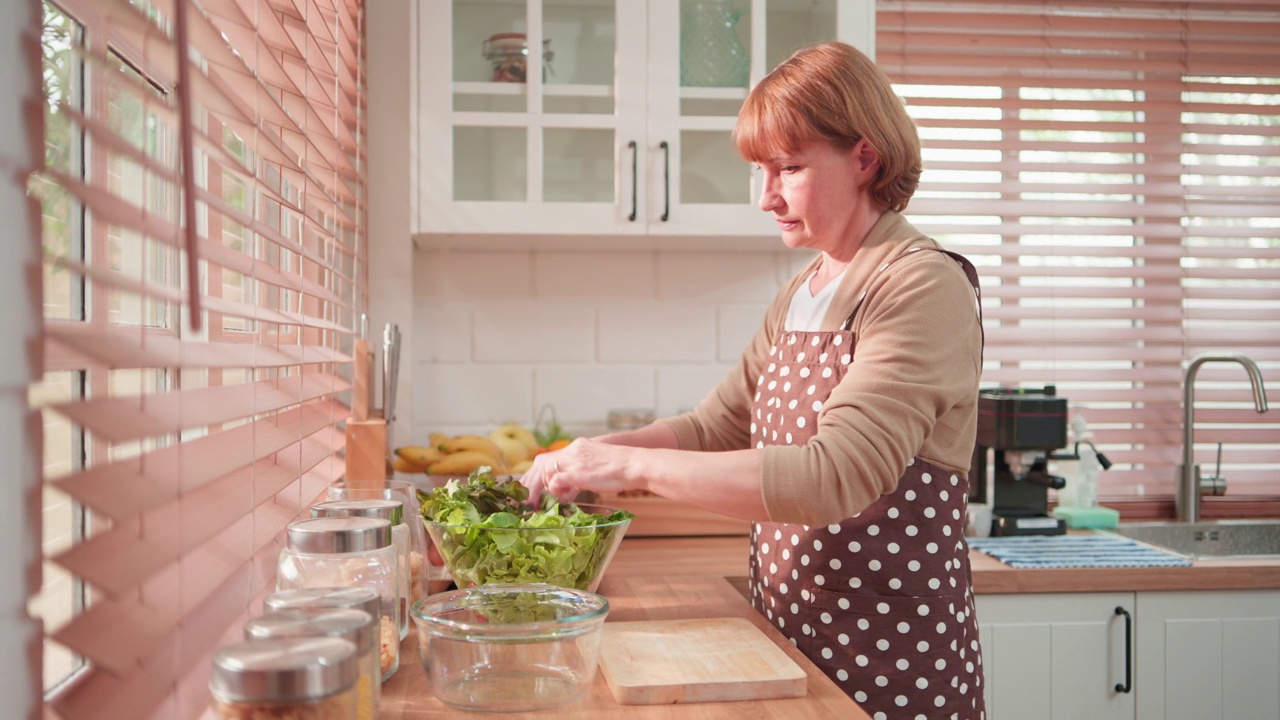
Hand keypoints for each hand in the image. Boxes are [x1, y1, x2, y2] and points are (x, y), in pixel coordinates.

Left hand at [519, 437, 642, 502]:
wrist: (635, 464)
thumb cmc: (621, 470)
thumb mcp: (596, 465)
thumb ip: (581, 471)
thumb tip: (568, 486)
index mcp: (577, 447)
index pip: (547, 459)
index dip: (538, 476)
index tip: (535, 491)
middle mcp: (573, 450)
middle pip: (540, 464)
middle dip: (532, 484)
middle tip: (529, 501)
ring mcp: (574, 460)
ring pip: (545, 472)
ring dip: (543, 489)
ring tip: (546, 501)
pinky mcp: (578, 472)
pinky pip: (556, 482)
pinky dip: (556, 492)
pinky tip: (564, 499)